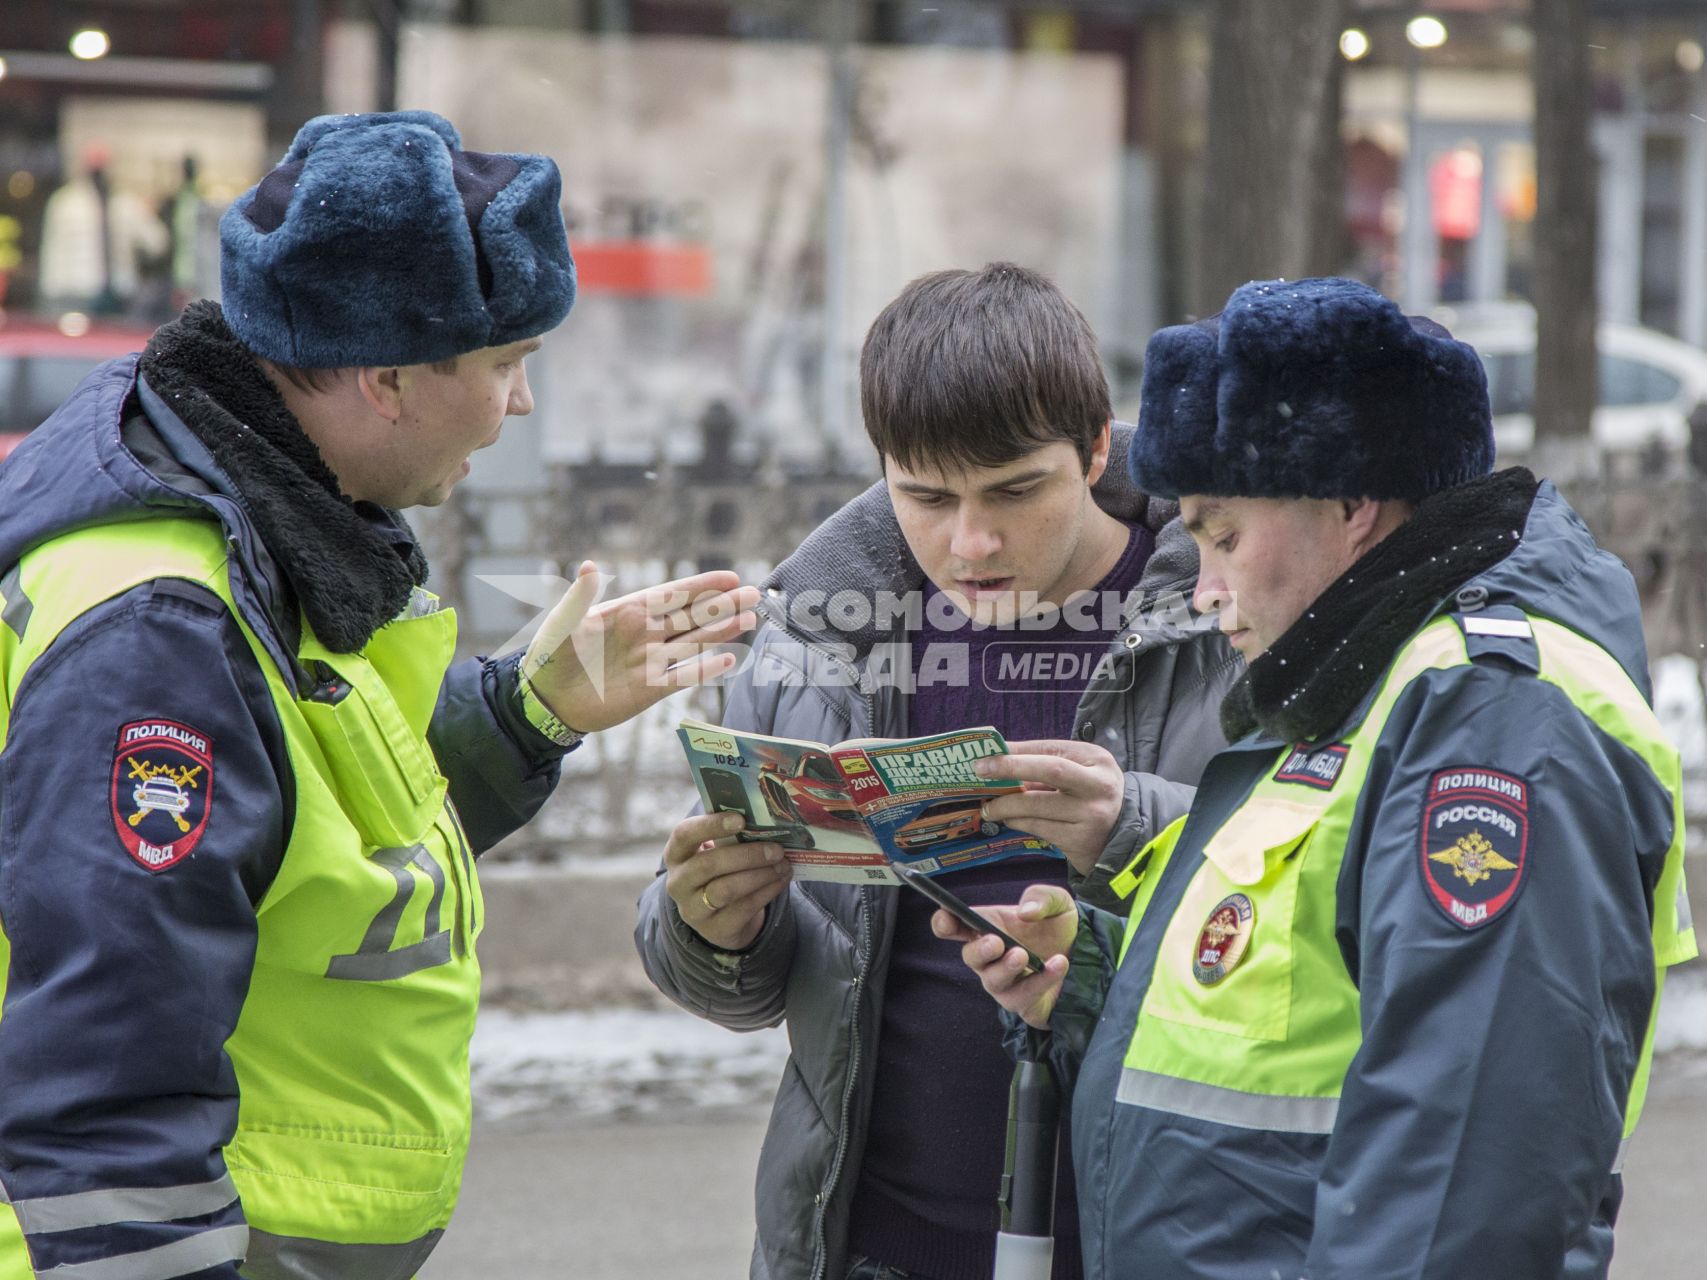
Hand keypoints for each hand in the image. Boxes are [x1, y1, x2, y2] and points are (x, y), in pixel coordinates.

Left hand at [521, 562, 758, 732]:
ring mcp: (651, 660)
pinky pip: (684, 676)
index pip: (673, 594)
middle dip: (723, 604)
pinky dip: (706, 669)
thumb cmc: (550, 655)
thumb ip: (580, 597)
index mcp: (629, 610)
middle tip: (754, 593)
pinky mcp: (651, 689)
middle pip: (693, 615)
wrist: (546, 700)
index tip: (730, 577)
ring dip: (723, 631)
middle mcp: (647, 633)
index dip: (702, 585)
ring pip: (695, 642)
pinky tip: (729, 660)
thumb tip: (587, 566)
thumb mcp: (563, 622)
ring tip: (751, 619)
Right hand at [665, 811, 791, 950]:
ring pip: (727, 889)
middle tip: (776, 849)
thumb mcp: (715, 853)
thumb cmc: (719, 872)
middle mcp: (678, 883)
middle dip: (747, 855)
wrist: (717, 919)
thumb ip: (730, 837)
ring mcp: (694, 910)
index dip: (711, 825)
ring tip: (783, 864)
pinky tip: (782, 879)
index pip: (684, 835)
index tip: (741, 820)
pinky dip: (768, 891)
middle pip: (708, 865)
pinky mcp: (716, 929)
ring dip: (760, 875)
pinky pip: (744, 908)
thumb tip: (765, 819)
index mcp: (676, 854)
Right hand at [932, 884, 1076, 1027]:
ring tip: (1023, 955)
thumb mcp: (1058, 902)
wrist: (1087, 957)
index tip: (948, 917)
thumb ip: (1042, 897)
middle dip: (980, 950)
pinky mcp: (1022, 1003)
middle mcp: (989, 958)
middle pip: (970, 957)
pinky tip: (1058, 964)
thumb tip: (1025, 912)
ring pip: (993, 981)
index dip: (944, 922)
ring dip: (1006, 968)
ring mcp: (1004, 983)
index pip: (953, 926)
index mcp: (987, 927)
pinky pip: (1024, 996)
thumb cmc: (1059, 927)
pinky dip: (1041, 980)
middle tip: (996, 942)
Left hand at [975, 739, 1122, 875]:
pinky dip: (1017, 821)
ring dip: (1005, 804)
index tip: (988, 753)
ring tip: (988, 806)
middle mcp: (1097, 785)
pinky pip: (1038, 827)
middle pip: (1050, 769)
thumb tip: (1001, 758)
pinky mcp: (1080, 840)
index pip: (1051, 749)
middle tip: (980, 770)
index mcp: (1097, 760)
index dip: (1017, 750)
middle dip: (1011, 767)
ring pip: (1037, 805)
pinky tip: (1008, 819)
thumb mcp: (1083, 773)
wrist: (1126, 838)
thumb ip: (1048, 765)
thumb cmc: (1094, 797)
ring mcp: (1090, 814)